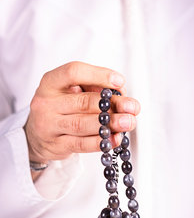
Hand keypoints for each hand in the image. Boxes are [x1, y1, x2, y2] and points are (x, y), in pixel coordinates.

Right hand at [24, 61, 140, 162]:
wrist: (37, 135)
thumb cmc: (62, 109)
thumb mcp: (72, 92)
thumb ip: (95, 89)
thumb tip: (122, 95)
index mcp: (50, 82)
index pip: (73, 72)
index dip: (98, 75)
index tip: (119, 82)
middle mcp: (46, 102)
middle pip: (83, 102)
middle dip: (112, 104)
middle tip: (132, 108)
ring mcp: (48, 125)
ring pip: (82, 124)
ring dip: (110, 124)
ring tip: (128, 122)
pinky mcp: (56, 145)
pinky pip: (81, 144)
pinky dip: (101, 142)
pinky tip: (115, 138)